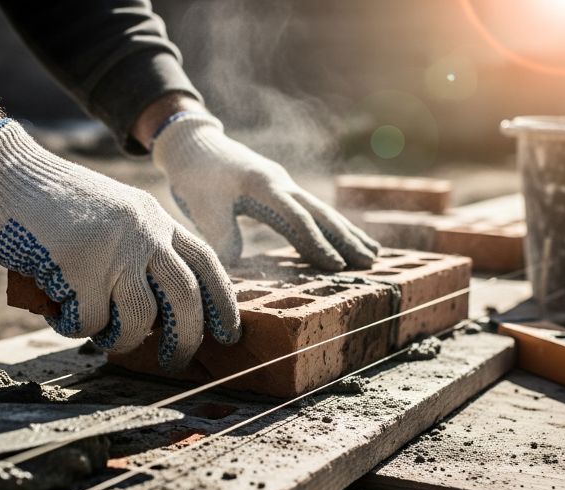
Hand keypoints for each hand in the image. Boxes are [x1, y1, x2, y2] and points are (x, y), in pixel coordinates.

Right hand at [0, 119, 239, 370]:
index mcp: (156, 219)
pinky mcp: (80, 267)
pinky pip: (88, 322)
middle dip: (186, 339)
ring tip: (101, 336)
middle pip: (185, 298)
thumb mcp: (114, 215)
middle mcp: (144, 233)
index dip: (222, 304)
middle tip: (176, 362)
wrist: (6, 175)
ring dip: (121, 341)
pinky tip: (57, 309)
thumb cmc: (53, 204)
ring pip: (139, 319)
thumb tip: (157, 317)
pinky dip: (72, 326)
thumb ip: (140, 250)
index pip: (207, 265)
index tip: (228, 334)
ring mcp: (114, 249)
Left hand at [152, 113, 379, 270]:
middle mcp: (281, 183)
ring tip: (372, 254)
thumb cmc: (195, 175)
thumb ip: (222, 235)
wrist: (192, 144)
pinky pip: (311, 211)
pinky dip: (331, 227)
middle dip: (346, 239)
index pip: (297, 218)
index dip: (317, 243)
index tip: (336, 265)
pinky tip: (345, 240)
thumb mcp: (203, 206)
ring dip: (347, 234)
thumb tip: (238, 269)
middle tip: (370, 263)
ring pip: (322, 211)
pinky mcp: (280, 189)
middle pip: (321, 213)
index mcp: (264, 186)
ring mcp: (283, 184)